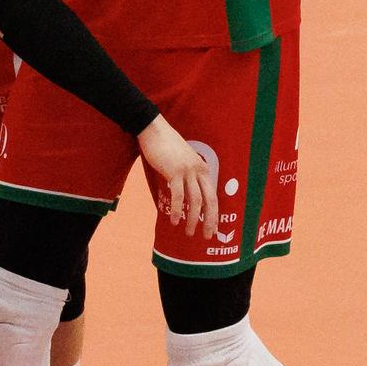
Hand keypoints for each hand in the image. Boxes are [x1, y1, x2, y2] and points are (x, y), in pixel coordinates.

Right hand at [136, 114, 216, 237]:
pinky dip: (178, 209)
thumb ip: (186, 174)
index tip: (211, 228)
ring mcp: (188, 171)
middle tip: (207, 236)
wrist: (153, 129)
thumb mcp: (181, 160)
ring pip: (195, 200)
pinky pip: (179, 195)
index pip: (212, 196)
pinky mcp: (174, 171)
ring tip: (187, 232)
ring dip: (192, 219)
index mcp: (203, 169)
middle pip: (210, 200)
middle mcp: (199, 171)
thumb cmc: (164, 144)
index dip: (213, 214)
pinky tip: (174, 220)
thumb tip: (183, 192)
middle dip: (210, 220)